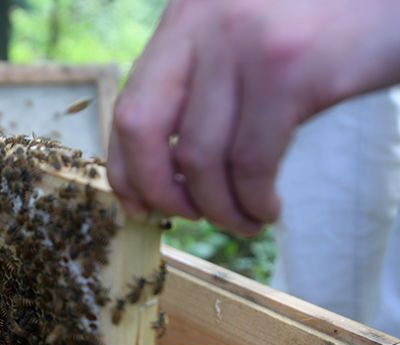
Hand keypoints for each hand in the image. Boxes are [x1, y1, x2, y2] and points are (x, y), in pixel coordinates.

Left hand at [108, 0, 399, 234]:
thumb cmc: (323, 25)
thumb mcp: (243, 40)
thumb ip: (202, 84)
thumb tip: (166, 167)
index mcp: (184, 20)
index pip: (127, 106)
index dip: (124, 169)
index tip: (138, 207)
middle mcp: (202, 25)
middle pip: (140, 127)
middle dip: (157, 190)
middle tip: (186, 217)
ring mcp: (242, 45)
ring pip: (197, 157)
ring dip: (217, 208)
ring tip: (243, 221)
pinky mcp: (289, 70)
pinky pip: (250, 162)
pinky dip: (253, 200)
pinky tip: (266, 208)